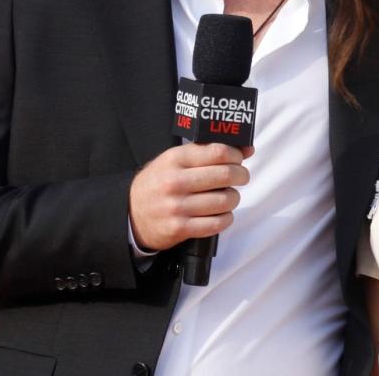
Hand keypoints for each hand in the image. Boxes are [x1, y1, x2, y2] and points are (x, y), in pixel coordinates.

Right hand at [128, 143, 253, 251]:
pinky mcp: (180, 228)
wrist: (131, 213)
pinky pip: (217, 223)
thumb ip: (207, 152)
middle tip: (241, 177)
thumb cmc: (159, 182)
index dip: (236, 155)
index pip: (218, 152)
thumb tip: (247, 149)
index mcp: (175, 159)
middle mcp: (175, 182)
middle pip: (225, 175)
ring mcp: (177, 206)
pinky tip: (221, 214)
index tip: (238, 159)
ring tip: (228, 196)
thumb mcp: (175, 160)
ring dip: (234, 198)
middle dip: (241, 175)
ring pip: (225, 200)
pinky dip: (226, 218)